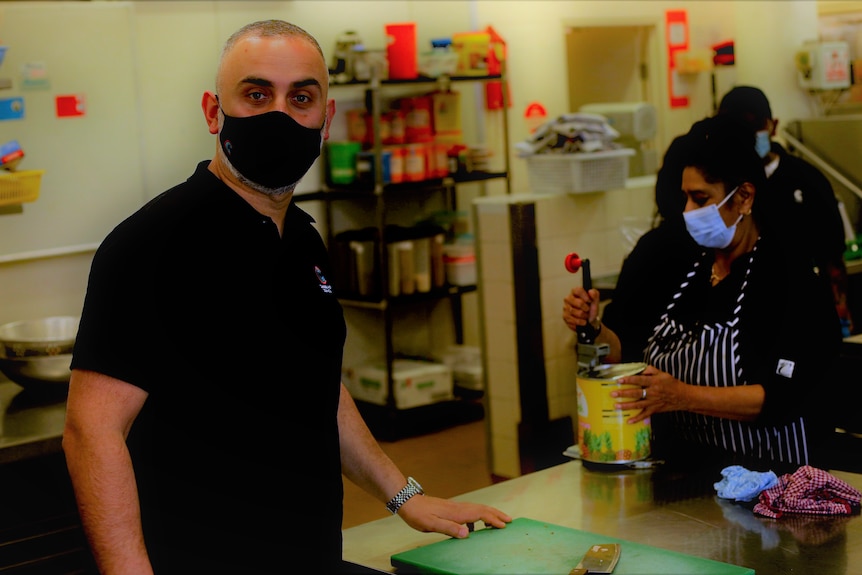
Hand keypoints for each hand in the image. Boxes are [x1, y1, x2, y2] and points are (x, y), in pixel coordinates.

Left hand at [397, 494, 511, 538]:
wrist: (408, 501)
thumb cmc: (418, 514)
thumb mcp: (431, 524)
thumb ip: (449, 529)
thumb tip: (467, 533)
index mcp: (456, 513)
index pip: (480, 514)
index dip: (493, 519)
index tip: (505, 525)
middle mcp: (458, 507)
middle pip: (482, 509)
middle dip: (497, 514)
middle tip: (509, 519)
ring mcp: (454, 506)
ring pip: (476, 508)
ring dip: (489, 513)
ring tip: (497, 520)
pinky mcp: (450, 508)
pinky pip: (469, 511)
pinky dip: (478, 515)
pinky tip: (474, 524)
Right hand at [562, 286, 600, 332]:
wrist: (590, 321)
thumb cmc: (591, 309)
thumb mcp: (595, 301)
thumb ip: (595, 295)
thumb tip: (590, 291)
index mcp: (575, 292)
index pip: (577, 290)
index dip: (584, 296)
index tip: (589, 301)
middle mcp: (568, 299)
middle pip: (579, 303)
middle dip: (586, 308)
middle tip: (588, 310)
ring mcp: (565, 308)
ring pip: (577, 313)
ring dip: (584, 316)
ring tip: (585, 316)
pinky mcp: (565, 316)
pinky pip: (573, 320)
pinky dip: (580, 322)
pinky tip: (582, 321)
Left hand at [611, 365, 688, 422]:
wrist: (683, 397)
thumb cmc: (672, 384)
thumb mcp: (663, 374)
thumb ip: (651, 370)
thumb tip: (640, 369)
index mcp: (654, 382)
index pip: (639, 380)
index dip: (629, 379)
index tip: (619, 380)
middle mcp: (653, 392)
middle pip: (636, 393)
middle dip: (623, 393)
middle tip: (613, 394)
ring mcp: (653, 402)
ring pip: (638, 405)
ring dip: (626, 406)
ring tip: (616, 406)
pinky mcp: (655, 410)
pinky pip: (645, 415)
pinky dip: (637, 419)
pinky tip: (628, 421)